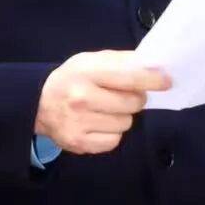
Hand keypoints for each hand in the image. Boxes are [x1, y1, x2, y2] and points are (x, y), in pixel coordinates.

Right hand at [35, 50, 169, 155]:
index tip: (166, 81)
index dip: (152, 79)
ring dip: (122, 117)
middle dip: (134, 99)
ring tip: (105, 110)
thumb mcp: (91, 61)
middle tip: (120, 95)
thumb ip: (122, 61)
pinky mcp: (79, 143)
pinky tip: (98, 124)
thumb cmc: (72, 79)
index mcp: (86, 72)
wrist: (38, 104)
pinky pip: (114, 141)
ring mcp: (79, 124)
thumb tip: (156, 67)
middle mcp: (81, 99)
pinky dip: (112, 133)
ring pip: (126, 123)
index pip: (129, 77)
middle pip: (133, 103)